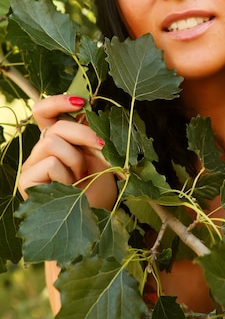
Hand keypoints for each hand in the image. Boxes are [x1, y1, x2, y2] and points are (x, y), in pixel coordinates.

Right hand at [19, 94, 116, 209]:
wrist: (95, 217)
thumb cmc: (99, 186)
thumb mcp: (99, 154)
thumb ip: (91, 132)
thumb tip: (90, 109)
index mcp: (57, 139)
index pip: (44, 111)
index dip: (57, 101)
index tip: (81, 102)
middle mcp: (41, 150)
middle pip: (55, 126)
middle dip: (84, 134)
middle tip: (103, 147)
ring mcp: (32, 165)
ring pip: (51, 142)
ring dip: (76, 159)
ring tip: (81, 177)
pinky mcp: (27, 182)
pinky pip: (50, 164)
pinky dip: (67, 175)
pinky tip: (70, 189)